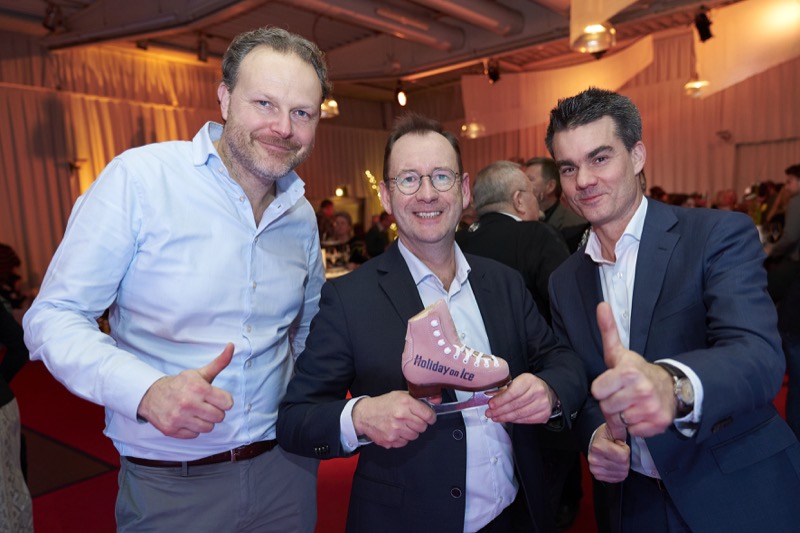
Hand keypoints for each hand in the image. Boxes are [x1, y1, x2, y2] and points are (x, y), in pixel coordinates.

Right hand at [137, 343, 234, 438]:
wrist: (151, 394)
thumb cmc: (180, 384)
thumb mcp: (200, 373)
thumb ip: (219, 362)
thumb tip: (232, 345)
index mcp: (198, 388)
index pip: (227, 403)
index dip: (224, 400)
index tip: (216, 398)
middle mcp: (188, 403)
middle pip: (219, 417)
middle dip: (215, 411)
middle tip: (205, 405)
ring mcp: (179, 418)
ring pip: (208, 428)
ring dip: (204, 421)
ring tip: (196, 412)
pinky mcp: (171, 430)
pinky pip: (194, 435)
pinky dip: (192, 429)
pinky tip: (186, 419)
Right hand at [352, 391, 436, 448]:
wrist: (364, 415)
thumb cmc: (383, 404)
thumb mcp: (400, 395)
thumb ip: (418, 398)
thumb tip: (437, 400)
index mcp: (405, 403)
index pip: (428, 415)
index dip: (430, 417)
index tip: (429, 418)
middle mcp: (401, 417)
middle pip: (422, 427)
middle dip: (420, 424)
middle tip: (412, 420)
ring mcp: (395, 430)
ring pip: (414, 436)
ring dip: (411, 431)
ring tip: (402, 425)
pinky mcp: (390, 441)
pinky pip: (404, 443)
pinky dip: (402, 438)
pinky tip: (395, 430)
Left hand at [485, 373, 553, 423]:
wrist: (547, 391)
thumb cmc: (529, 386)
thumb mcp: (517, 382)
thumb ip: (504, 389)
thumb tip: (489, 396)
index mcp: (529, 380)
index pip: (512, 393)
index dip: (500, 400)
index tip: (491, 405)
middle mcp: (538, 391)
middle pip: (515, 405)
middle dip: (500, 411)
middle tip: (490, 413)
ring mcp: (542, 404)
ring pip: (520, 414)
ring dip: (505, 417)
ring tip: (496, 417)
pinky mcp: (544, 414)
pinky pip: (526, 420)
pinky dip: (514, 420)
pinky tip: (507, 419)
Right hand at [587, 422, 629, 482]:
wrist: (596, 441)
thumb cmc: (606, 436)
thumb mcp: (613, 428)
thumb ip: (620, 427)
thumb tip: (626, 421)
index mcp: (597, 447)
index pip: (623, 456)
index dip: (625, 449)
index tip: (618, 444)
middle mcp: (594, 459)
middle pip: (623, 466)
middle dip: (624, 458)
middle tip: (617, 451)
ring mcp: (595, 468)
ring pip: (621, 473)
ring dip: (622, 466)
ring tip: (614, 457)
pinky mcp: (598, 476)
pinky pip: (617, 479)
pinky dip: (618, 472)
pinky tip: (613, 464)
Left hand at [591, 302, 675, 436]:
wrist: (670, 388)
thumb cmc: (637, 371)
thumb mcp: (620, 352)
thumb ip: (608, 331)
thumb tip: (601, 305)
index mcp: (629, 372)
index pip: (597, 391)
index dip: (603, 388)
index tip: (613, 383)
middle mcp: (641, 390)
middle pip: (606, 407)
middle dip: (611, 403)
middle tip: (623, 394)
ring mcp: (650, 408)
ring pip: (618, 421)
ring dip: (622, 415)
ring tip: (631, 403)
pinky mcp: (657, 423)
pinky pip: (631, 431)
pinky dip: (634, 425)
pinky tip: (641, 413)